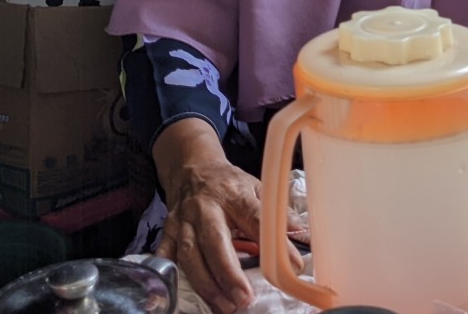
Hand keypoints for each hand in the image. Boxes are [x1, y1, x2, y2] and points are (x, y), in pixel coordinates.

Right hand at [152, 120, 303, 313]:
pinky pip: (166, 254)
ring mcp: (183, 220)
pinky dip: (170, 275)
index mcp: (234, 194)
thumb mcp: (257, 187)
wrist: (192, 168)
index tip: (291, 265)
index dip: (273, 242)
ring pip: (189, 255)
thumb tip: (302, 236)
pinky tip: (181, 294)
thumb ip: (276, 212)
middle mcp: (205, 207)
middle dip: (228, 273)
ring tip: (224, 306)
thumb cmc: (229, 183)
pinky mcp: (168, 230)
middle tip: (243, 299)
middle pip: (214, 242)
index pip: (255, 218)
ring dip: (205, 284)